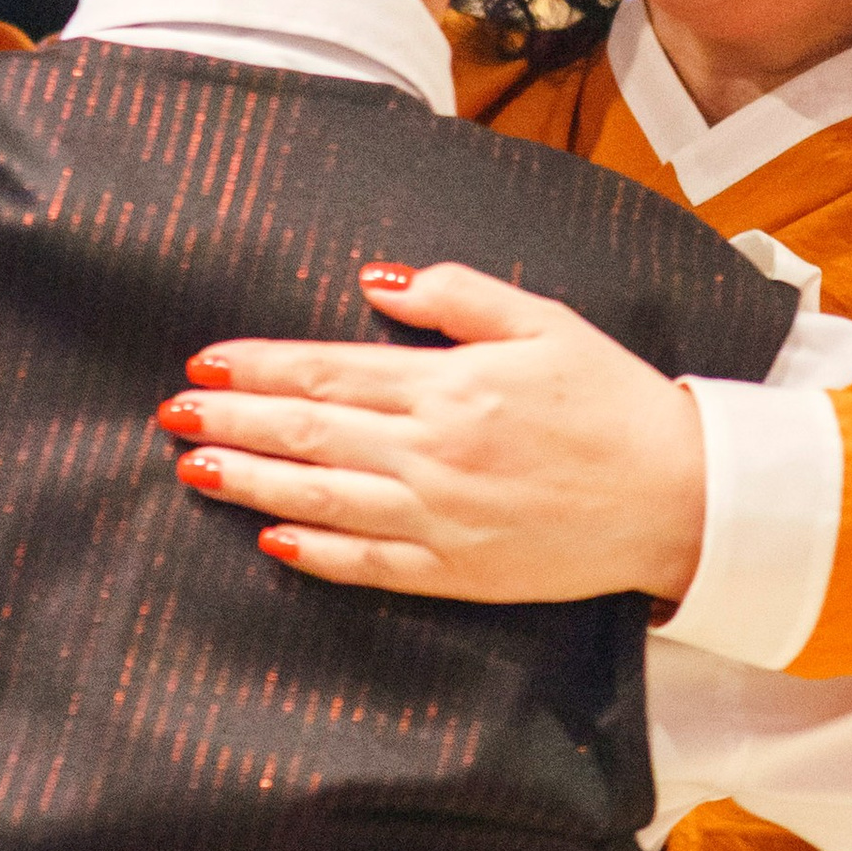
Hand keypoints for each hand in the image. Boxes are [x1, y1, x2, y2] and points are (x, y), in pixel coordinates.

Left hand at [154, 260, 708, 600]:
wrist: (680, 496)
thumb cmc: (614, 400)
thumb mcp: (545, 321)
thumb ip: (458, 296)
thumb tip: (378, 279)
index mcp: (451, 385)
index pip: (330, 372)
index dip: (261, 366)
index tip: (204, 360)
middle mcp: (434, 453)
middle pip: (308, 436)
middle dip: (232, 422)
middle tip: (171, 414)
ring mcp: (440, 519)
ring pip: (321, 502)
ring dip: (250, 485)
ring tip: (194, 469)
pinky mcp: (457, 571)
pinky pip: (368, 565)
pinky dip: (313, 554)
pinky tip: (269, 541)